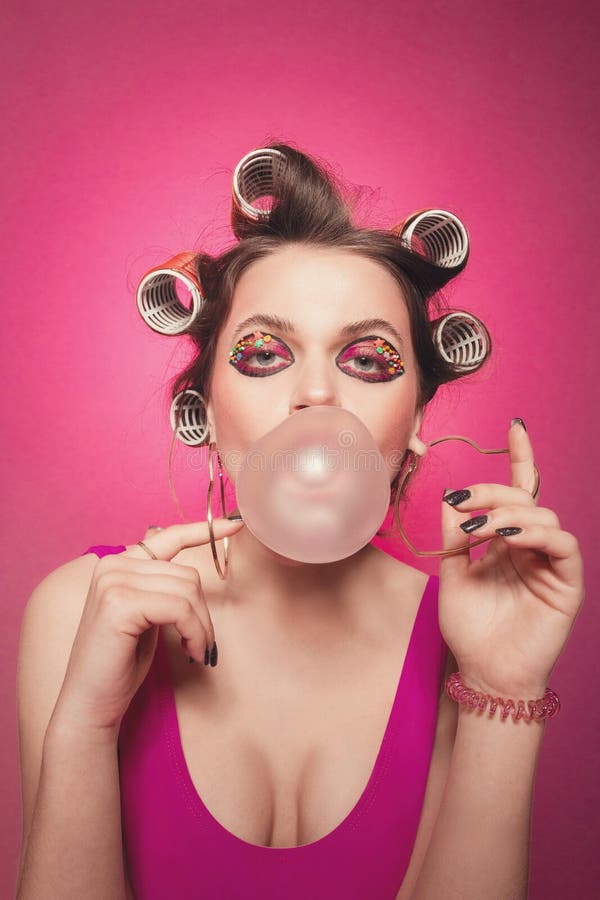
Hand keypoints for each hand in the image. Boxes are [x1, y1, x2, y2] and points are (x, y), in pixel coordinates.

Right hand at [51, 517, 244, 737]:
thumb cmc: (120, 664)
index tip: (234, 524)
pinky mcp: (119, 603)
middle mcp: (111, 565)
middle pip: (187, 574)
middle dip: (203, 612)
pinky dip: (195, 632)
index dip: (203, 530)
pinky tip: (190, 652)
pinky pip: (180, 608)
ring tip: (196, 650)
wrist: (89, 704)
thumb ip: (158, 588)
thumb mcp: (145, 617)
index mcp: (117, 564)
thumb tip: (188, 572)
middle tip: (202, 644)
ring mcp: (113, 581)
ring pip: (187, 590)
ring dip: (201, 626)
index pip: (167, 537)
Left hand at [438, 420, 583, 698]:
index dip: (521, 457)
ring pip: (543, 515)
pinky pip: (563, 544)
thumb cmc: (470, 628)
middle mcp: (532, 545)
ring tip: (478, 528)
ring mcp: (551, 562)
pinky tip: (508, 537)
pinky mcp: (566, 582)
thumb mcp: (451, 573)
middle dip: (492, 492)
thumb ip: (454, 535)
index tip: (515, 425)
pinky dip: (536, 532)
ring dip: (507, 513)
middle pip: (524, 498)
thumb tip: (451, 495)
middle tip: (463, 503)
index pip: (519, 491)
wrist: (483, 672)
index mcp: (508, 540)